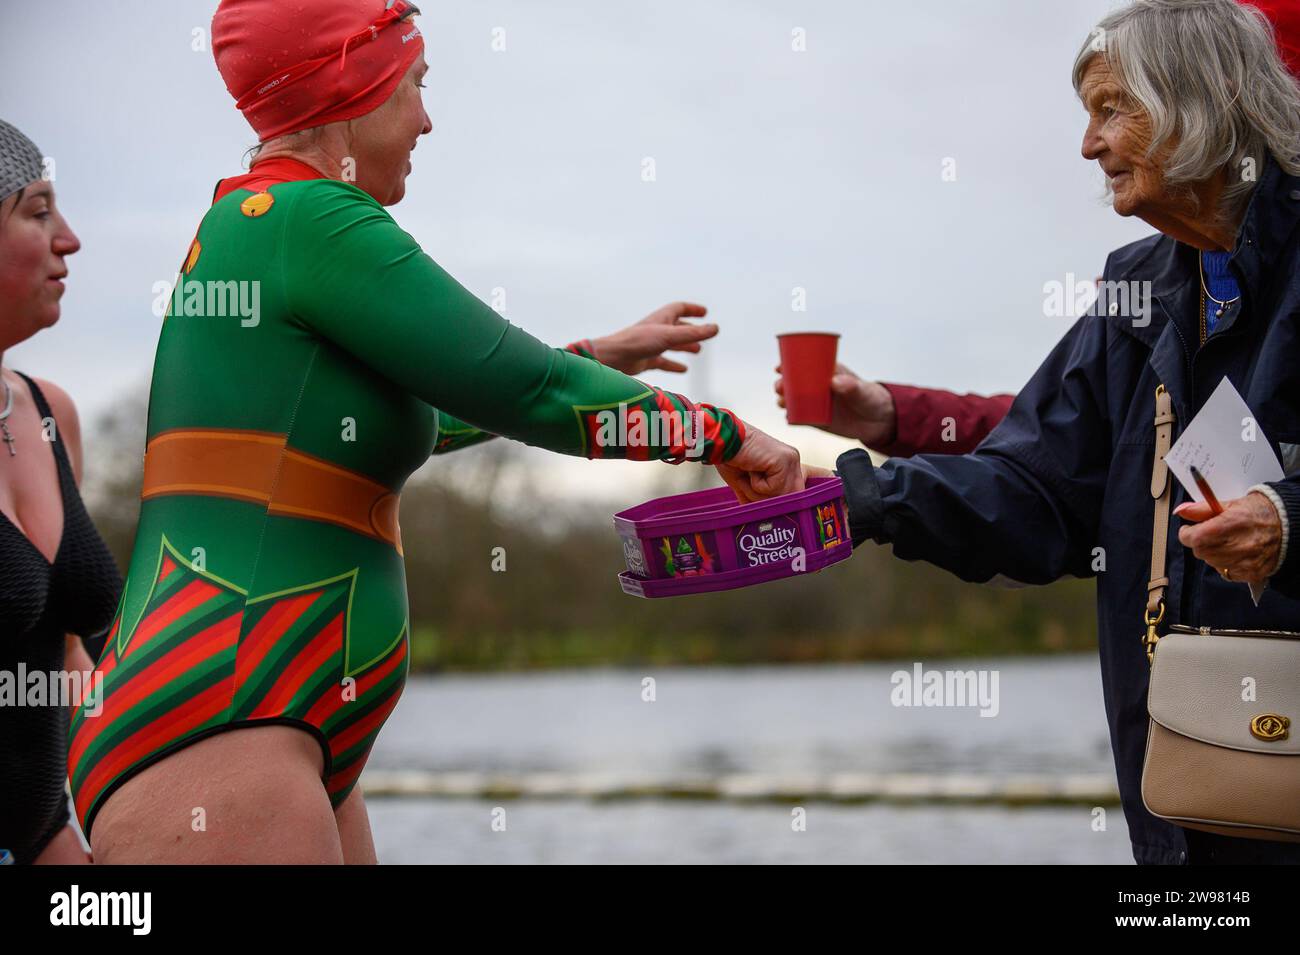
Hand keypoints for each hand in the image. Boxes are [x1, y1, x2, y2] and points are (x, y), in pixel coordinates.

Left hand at [589, 302, 717, 375]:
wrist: (613, 358)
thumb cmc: (638, 342)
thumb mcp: (670, 336)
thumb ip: (694, 333)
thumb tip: (716, 328)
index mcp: (661, 318)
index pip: (679, 308)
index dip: (692, 310)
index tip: (705, 313)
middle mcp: (656, 329)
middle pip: (677, 326)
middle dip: (691, 330)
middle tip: (704, 336)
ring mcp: (650, 345)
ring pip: (671, 344)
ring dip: (684, 346)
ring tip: (697, 351)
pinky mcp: (645, 359)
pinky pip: (663, 361)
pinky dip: (674, 364)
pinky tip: (683, 369)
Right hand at [715, 426, 804, 502]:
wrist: (721, 441)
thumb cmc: (730, 458)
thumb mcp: (746, 483)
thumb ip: (758, 498)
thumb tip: (761, 519)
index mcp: (786, 464)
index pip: (795, 493)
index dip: (782, 503)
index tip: (771, 507)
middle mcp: (793, 461)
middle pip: (790, 498)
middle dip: (767, 500)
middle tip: (749, 483)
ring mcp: (790, 460)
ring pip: (781, 496)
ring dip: (758, 491)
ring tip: (748, 473)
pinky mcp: (784, 461)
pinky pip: (773, 488)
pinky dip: (757, 484)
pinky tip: (750, 468)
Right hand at [774, 362, 896, 446]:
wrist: (878, 422)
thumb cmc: (871, 399)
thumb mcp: (862, 390)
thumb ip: (851, 386)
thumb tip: (835, 382)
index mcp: (826, 373)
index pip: (804, 364)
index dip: (788, 364)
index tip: (779, 367)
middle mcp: (818, 387)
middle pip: (794, 382)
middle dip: (782, 383)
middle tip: (779, 387)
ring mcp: (816, 403)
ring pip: (794, 399)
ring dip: (784, 399)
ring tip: (782, 402)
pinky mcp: (817, 419)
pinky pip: (800, 417)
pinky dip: (792, 417)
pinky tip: (788, 417)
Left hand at [1176, 492, 1282, 583]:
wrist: (1288, 527)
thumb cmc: (1258, 512)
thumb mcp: (1229, 504)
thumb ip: (1201, 509)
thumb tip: (1181, 511)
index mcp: (1228, 525)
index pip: (1192, 538)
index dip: (1187, 533)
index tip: (1189, 529)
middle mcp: (1236, 546)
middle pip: (1200, 551)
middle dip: (1200, 542)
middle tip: (1213, 534)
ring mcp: (1244, 562)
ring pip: (1211, 563)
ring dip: (1213, 554)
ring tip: (1228, 542)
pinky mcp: (1251, 574)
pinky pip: (1226, 573)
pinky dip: (1226, 564)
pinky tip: (1237, 553)